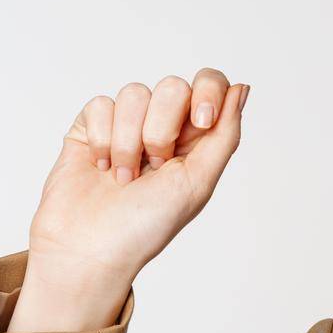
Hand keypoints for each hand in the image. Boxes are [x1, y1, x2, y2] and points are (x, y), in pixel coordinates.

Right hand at [24, 69, 249, 303]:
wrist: (91, 247)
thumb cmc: (147, 226)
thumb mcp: (198, 182)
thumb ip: (224, 134)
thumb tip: (242, 88)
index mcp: (196, 140)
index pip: (210, 85)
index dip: (207, 91)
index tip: (200, 120)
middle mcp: (163, 127)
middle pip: (172, 86)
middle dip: (163, 127)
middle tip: (156, 164)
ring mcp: (126, 125)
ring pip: (134, 94)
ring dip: (129, 141)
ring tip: (125, 178)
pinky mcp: (90, 127)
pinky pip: (101, 104)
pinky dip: (102, 139)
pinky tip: (101, 167)